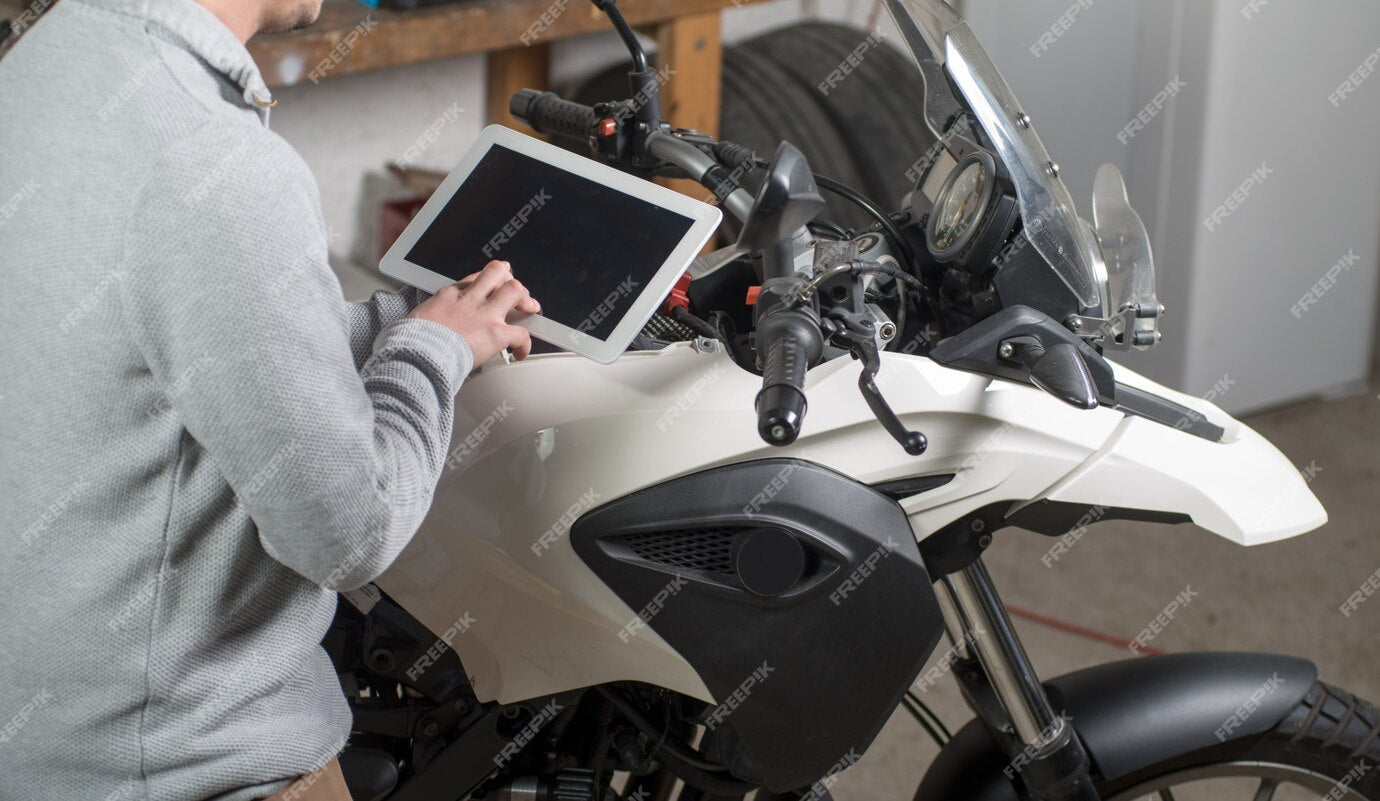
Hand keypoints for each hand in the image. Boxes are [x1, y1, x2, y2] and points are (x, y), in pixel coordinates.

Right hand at [408, 260, 540, 361]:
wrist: (417, 355)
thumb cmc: (411, 343)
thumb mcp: (416, 319)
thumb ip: (429, 319)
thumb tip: (424, 328)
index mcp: (448, 296)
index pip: (472, 278)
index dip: (485, 282)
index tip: (489, 289)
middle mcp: (469, 300)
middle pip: (496, 272)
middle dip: (509, 279)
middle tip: (516, 293)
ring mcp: (484, 315)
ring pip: (514, 290)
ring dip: (525, 299)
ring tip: (529, 310)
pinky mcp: (495, 334)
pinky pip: (521, 333)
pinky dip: (526, 343)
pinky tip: (521, 351)